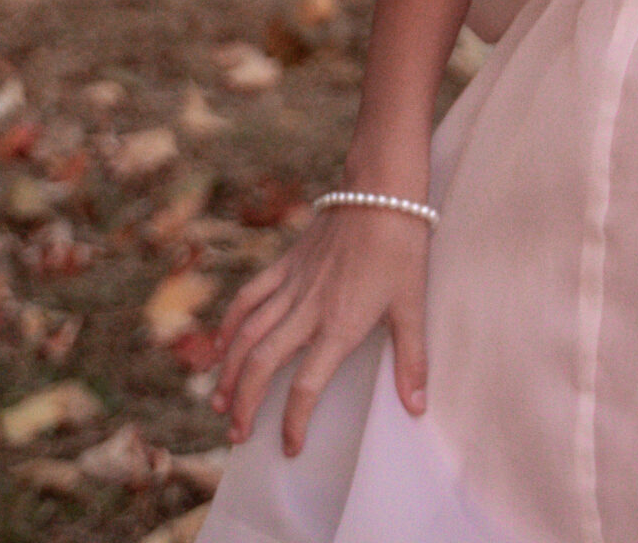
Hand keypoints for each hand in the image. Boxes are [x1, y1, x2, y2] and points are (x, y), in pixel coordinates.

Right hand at [211, 204, 429, 454]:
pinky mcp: (286, 263)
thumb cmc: (402, 247)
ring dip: (230, 371)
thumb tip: (417, 408)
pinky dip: (231, 322)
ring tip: (220, 403)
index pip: (307, 386)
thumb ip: (412, 359)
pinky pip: (250, 296)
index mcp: (340, 325)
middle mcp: (309, 309)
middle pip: (263, 364)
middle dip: (245, 403)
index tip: (289, 448)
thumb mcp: (412, 304)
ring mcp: (293, 284)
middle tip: (237, 434)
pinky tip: (221, 346)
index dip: (294, 421)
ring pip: (247, 334)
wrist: (383, 189)